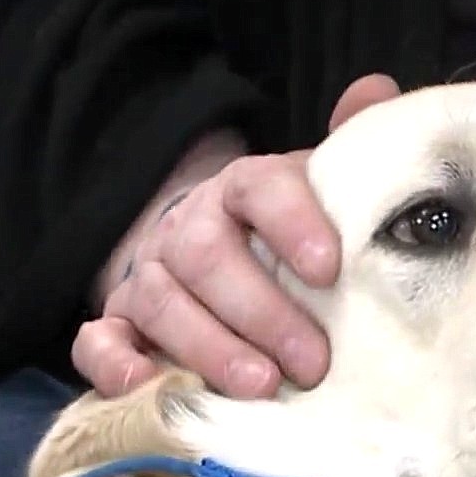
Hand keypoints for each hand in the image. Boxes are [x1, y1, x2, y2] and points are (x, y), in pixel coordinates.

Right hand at [74, 74, 402, 398]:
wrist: (213, 252)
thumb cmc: (284, 238)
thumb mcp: (322, 193)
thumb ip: (351, 148)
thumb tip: (377, 90)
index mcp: (242, 189)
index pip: (261, 189)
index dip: (292, 223)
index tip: (329, 266)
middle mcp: (188, 228)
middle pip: (208, 258)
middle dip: (261, 312)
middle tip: (311, 361)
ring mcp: (147, 276)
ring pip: (163, 303)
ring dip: (210, 348)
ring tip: (261, 387)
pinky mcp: (118, 324)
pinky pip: (97, 341)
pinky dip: (114, 364)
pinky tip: (147, 386)